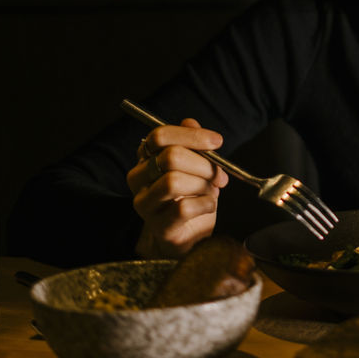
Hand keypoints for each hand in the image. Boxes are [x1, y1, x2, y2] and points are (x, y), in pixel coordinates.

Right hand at [126, 118, 228, 257]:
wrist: (189, 236)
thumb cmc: (192, 196)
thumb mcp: (195, 166)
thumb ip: (192, 144)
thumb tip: (190, 121)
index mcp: (145, 159)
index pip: (160, 136)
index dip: (192, 136)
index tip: (216, 142)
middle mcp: (138, 179)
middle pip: (170, 157)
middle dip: (203, 164)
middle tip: (219, 175)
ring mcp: (145, 204)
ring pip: (174, 181)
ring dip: (203, 184)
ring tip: (211, 192)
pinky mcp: (159, 227)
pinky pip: (184, 208)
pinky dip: (206, 204)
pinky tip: (208, 206)